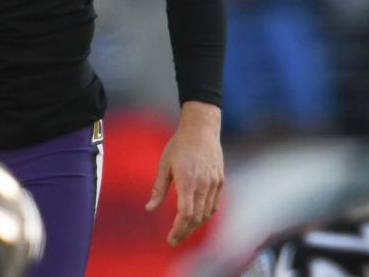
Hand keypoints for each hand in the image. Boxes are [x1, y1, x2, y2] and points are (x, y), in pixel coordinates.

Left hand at [145, 101, 223, 245]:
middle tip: (174, 239)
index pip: (185, 214)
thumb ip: (158, 189)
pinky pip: (214, 205)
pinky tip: (197, 219)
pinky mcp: (220, 181)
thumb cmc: (179, 145)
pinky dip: (206, 215)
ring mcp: (214, 183)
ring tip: (184, 231)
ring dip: (195, 226)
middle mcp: (203, 185)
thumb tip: (149, 208)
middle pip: (196, 218)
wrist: (201, 129)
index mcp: (188, 181)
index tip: (170, 239)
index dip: (178, 229)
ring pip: (207, 214)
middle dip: (185, 232)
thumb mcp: (164, 165)